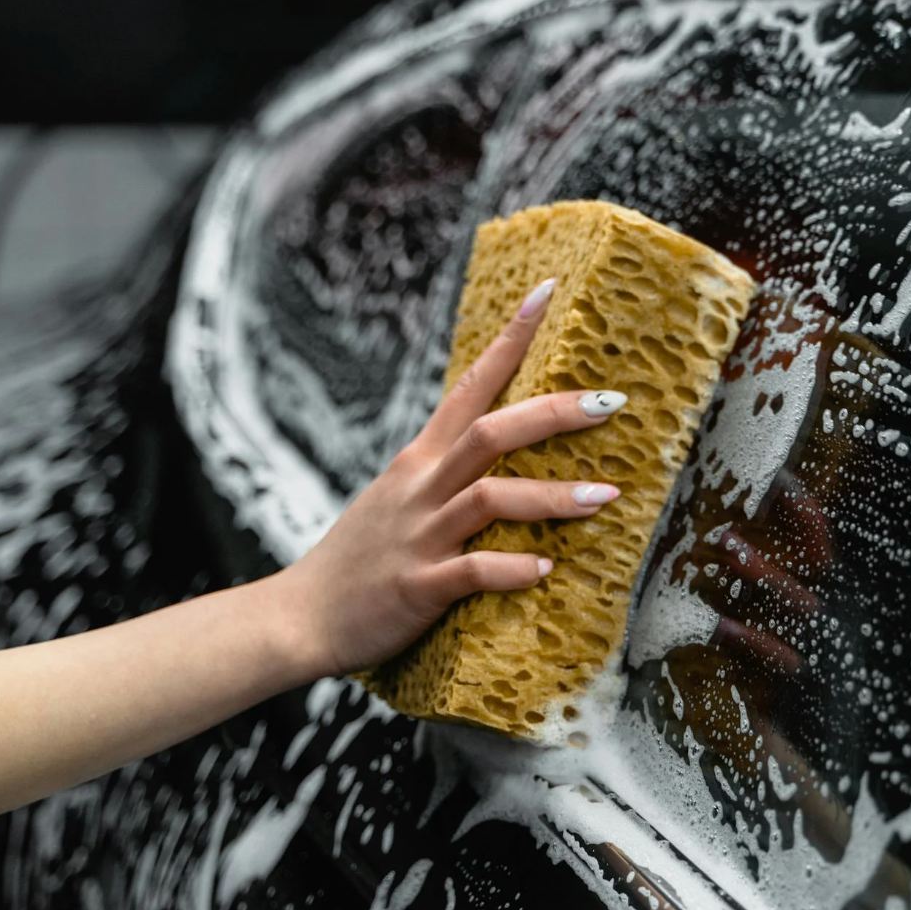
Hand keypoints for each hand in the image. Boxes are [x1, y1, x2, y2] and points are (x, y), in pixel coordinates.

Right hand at [267, 279, 627, 678]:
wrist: (299, 617)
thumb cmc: (361, 560)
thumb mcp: (399, 498)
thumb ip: (445, 471)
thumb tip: (499, 448)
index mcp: (419, 460)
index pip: (470, 386)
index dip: (510, 340)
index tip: (548, 292)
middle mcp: (420, 488)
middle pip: (490, 433)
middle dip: (553, 414)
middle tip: (610, 402)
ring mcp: (419, 536)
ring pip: (490, 499)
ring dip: (552, 496)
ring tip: (606, 497)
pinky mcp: (418, 586)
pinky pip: (472, 571)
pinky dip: (511, 568)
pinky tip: (545, 570)